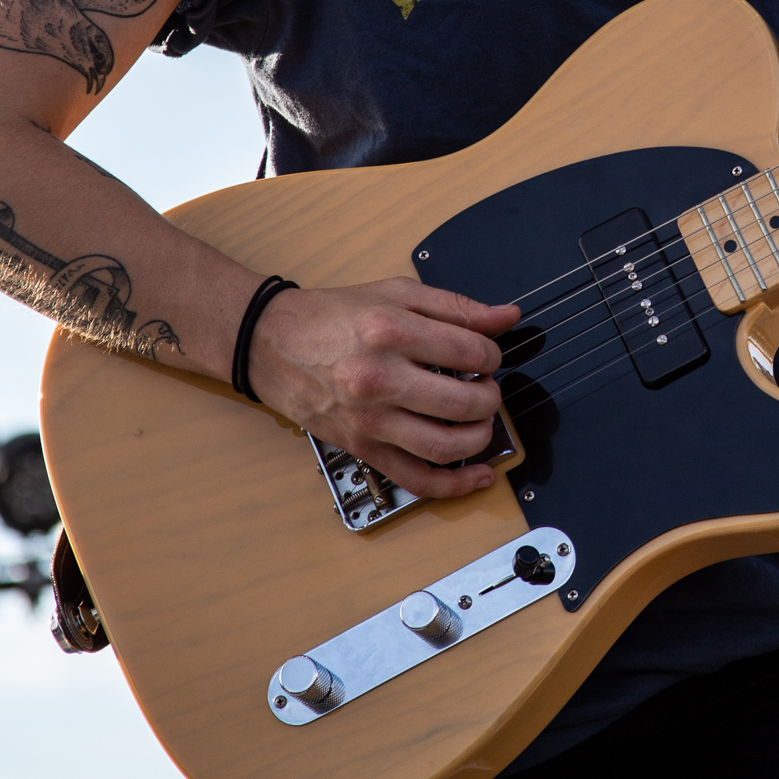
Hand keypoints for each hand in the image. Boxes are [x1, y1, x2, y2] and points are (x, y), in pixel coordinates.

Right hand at [248, 278, 521, 497]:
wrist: (271, 343)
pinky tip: (477, 476)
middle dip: (491, 396)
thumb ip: (456, 306)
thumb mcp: (396, 293)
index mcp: (392, 331)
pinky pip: (414, 478)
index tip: (488, 355)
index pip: (471, 352)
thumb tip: (507, 317)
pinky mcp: (361, 448)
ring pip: (445, 446)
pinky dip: (453, 485)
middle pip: (464, 402)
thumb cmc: (332, 316)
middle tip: (488, 387)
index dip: (491, 354)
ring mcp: (369, 420)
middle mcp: (379, 379)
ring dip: (480, 438)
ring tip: (481, 422)